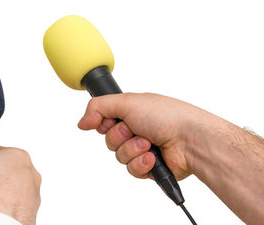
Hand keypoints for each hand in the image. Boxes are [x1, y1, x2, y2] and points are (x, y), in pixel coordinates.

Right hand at [77, 92, 219, 179]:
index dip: (103, 122)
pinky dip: (141, 163)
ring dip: (132, 149)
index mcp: (132, 112)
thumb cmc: (167, 116)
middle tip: (134, 130)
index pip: (103, 120)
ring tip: (148, 144)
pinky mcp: (149, 167)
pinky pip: (132, 170)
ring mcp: (143, 149)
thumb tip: (82, 121)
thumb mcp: (126, 102)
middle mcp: (136, 129)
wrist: (191, 139)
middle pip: (109, 140)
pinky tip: (152, 157)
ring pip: (119, 157)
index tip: (110, 120)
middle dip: (120, 136)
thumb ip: (98, 107)